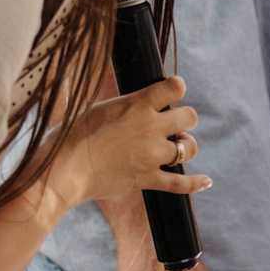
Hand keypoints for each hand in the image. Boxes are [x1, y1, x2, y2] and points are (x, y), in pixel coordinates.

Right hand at [52, 74, 209, 210]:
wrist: (64, 169)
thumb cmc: (70, 136)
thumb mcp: (95, 108)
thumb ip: (120, 106)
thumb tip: (127, 106)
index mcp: (137, 104)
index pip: (175, 87)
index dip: (176, 88)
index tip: (170, 93)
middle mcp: (150, 128)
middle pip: (189, 117)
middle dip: (183, 119)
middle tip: (171, 125)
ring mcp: (151, 155)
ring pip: (189, 148)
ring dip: (186, 147)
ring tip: (175, 147)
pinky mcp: (147, 179)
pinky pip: (180, 183)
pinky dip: (195, 183)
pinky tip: (206, 181)